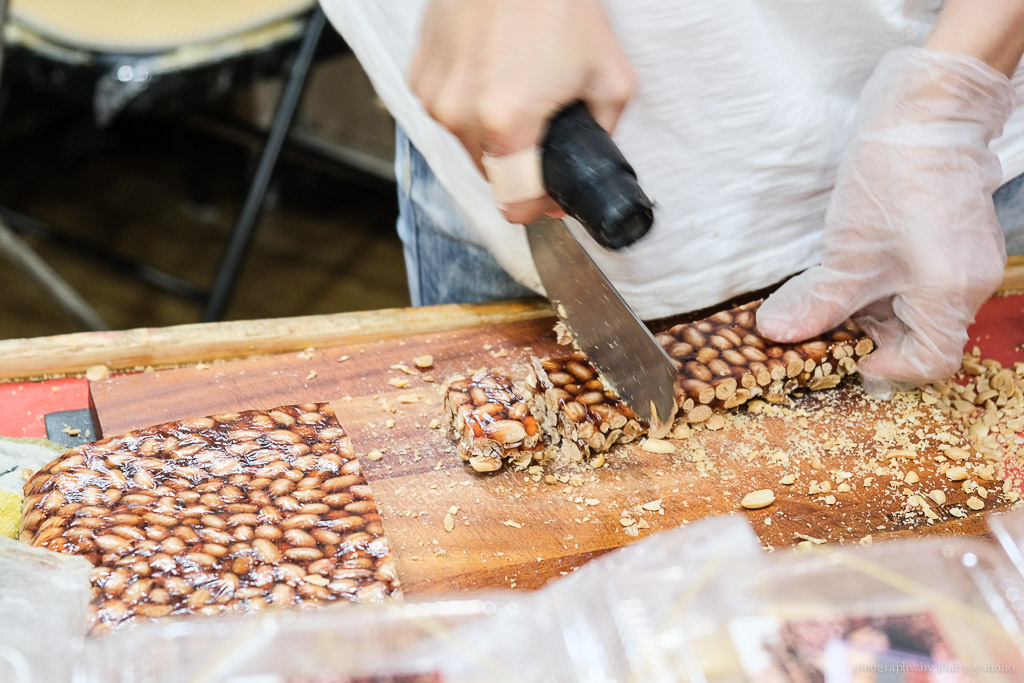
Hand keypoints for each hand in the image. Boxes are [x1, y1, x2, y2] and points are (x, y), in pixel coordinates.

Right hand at [409, 0, 633, 223]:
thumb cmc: (560, 2)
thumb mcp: (611, 77)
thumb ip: (603, 134)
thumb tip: (591, 163)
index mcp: (508, 122)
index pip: (514, 205)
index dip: (538, 203)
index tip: (548, 193)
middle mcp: (461, 115)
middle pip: (490, 176)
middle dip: (517, 163)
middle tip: (541, 125)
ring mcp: (434, 94)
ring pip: (466, 144)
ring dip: (491, 133)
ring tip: (516, 86)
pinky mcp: (419, 74)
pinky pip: (447, 111)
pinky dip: (468, 103)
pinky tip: (491, 69)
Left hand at [756, 47, 1015, 397]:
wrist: (925, 113)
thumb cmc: (892, 179)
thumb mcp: (845, 253)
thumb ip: (816, 302)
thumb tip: (778, 333)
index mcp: (950, 294)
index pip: (931, 363)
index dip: (887, 368)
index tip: (848, 354)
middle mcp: (971, 283)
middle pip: (924, 335)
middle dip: (873, 333)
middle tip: (829, 314)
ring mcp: (970, 260)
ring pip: (922, 307)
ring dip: (878, 306)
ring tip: (840, 280)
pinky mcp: (960, 239)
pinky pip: (927, 280)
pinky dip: (891, 282)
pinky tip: (861, 260)